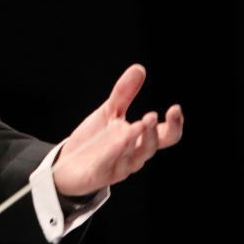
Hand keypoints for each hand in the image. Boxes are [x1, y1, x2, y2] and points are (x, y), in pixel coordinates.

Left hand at [52, 63, 182, 197]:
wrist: (68, 165)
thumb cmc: (95, 140)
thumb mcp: (109, 113)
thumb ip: (124, 93)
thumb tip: (139, 68)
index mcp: (140, 140)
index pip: (166, 136)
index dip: (174, 125)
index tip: (175, 109)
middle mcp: (134, 155)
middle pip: (151, 147)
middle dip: (154, 132)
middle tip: (151, 116)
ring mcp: (119, 167)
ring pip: (134, 157)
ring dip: (135, 140)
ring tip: (139, 124)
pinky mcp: (100, 175)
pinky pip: (108, 165)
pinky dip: (114, 152)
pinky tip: (118, 139)